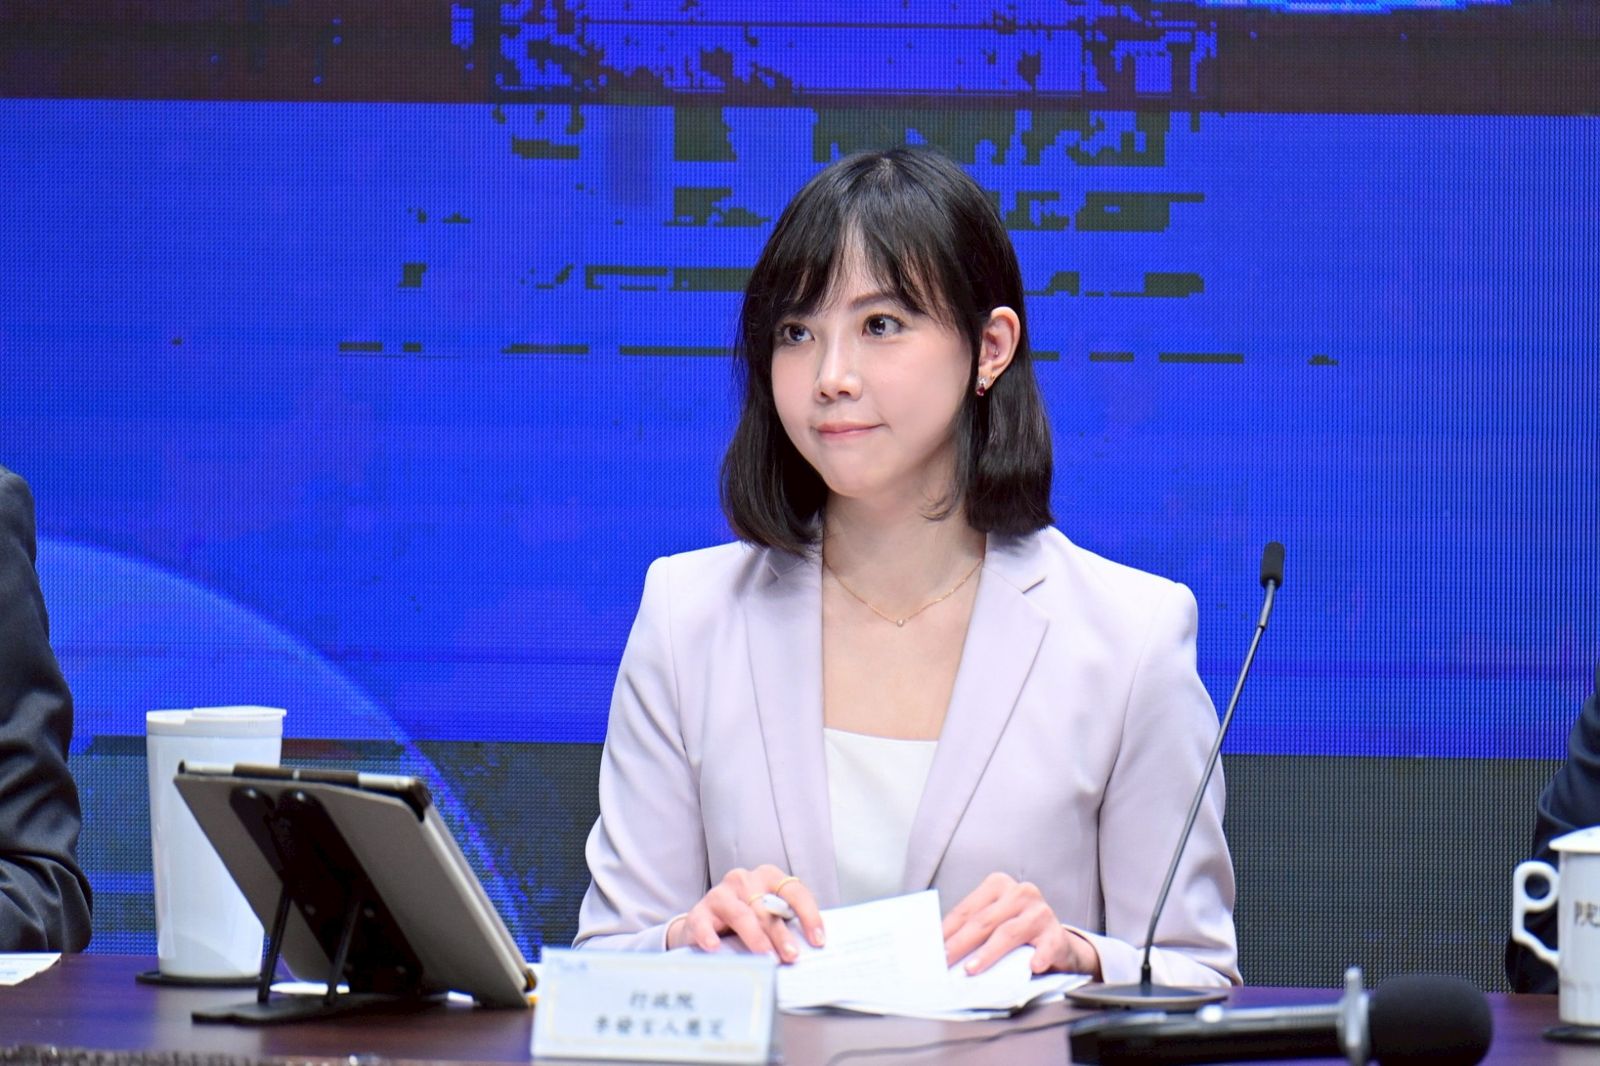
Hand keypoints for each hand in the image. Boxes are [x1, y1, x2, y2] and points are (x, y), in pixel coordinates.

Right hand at [666, 865, 824, 961]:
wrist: (704, 924)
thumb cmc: (746, 922)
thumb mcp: (769, 917)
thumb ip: (785, 925)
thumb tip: (811, 951)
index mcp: (768, 877)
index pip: (794, 891)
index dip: (809, 915)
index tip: (818, 940)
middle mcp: (745, 880)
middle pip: (768, 908)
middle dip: (781, 935)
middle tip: (792, 956)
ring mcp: (721, 894)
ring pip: (741, 914)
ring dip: (755, 938)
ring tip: (765, 957)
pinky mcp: (699, 911)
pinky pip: (703, 923)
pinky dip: (709, 935)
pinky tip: (715, 948)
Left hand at [942, 872, 1101, 977]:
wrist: (1057, 944)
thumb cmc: (1017, 932)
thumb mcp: (994, 922)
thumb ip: (973, 929)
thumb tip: (941, 949)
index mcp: (998, 885)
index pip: (967, 909)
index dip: (948, 930)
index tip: (932, 948)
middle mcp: (1020, 893)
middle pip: (984, 921)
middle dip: (960, 943)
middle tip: (944, 962)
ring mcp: (1040, 912)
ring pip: (1008, 933)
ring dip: (988, 954)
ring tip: (971, 970)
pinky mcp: (1057, 934)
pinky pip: (1046, 947)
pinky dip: (1039, 957)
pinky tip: (1032, 967)